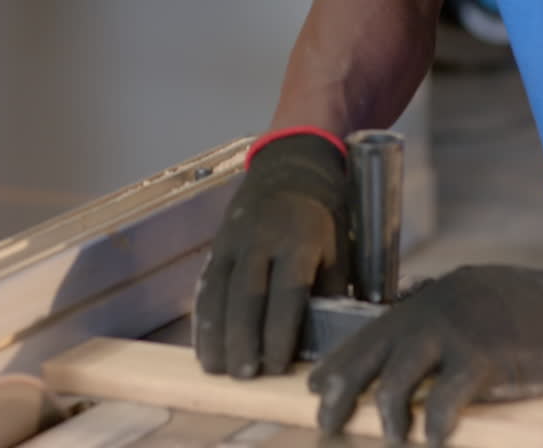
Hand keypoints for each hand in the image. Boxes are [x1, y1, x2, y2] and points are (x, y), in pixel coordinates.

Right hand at [195, 133, 348, 376]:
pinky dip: (202, 317)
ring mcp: (235, 241)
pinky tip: (203, 344)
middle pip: (247, 297)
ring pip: (219, 292)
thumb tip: (325, 341)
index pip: (287, 293)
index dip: (279, 332)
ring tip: (216, 368)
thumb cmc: (324, 215)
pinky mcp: (218, 244)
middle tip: (243, 375)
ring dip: (215, 333)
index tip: (276, 365)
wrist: (293, 166)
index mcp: (300, 240)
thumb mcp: (340, 248)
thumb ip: (331, 292)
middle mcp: (262, 240)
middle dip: (243, 339)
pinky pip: (206, 284)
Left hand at [307, 263, 542, 444]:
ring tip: (391, 440)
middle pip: (367, 358)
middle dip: (339, 395)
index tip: (316, 389)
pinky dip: (433, 428)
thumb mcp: (475, 304)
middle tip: (326, 424)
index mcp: (428, 300)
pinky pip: (443, 402)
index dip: (338, 364)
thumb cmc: (533, 312)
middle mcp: (432, 313)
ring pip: (395, 382)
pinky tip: (434, 440)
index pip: (368, 333)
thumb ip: (440, 328)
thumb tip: (408, 365)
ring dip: (385, 419)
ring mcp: (456, 335)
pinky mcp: (484, 360)